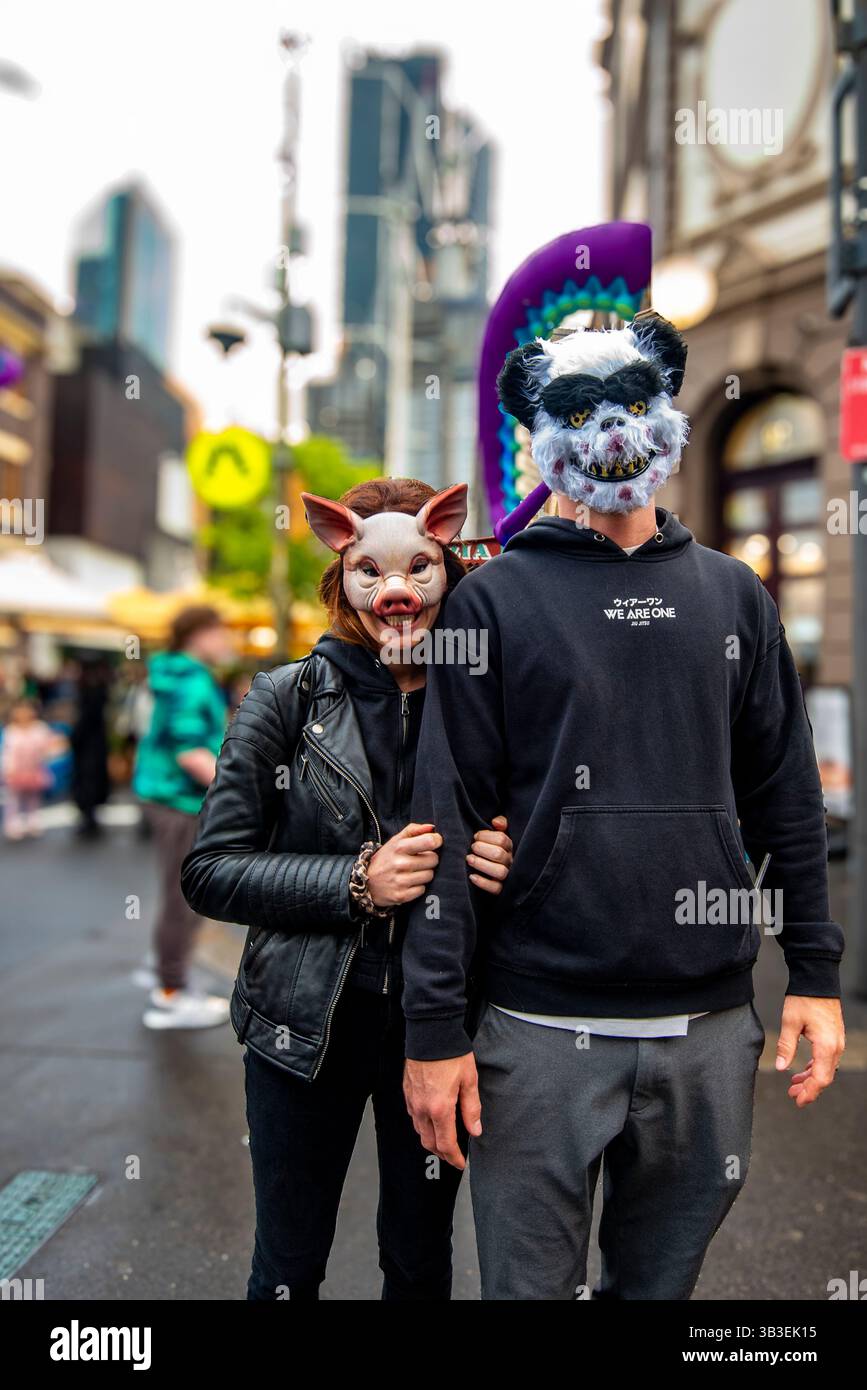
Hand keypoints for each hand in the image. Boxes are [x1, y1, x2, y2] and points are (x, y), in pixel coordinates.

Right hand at [368, 822, 440, 907]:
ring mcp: (400, 881)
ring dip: (424, 873)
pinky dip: (418, 887)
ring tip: (413, 872)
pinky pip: (422, 889)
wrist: (367, 882)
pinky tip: (409, 883)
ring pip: (429, 875)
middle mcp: (400, 864)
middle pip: (433, 859)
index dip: (436, 841)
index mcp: (399, 847)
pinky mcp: (402, 895)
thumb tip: (431, 828)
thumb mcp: (396, 840)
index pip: (429, 841)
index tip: (434, 842)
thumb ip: (414, 830)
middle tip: (419, 860)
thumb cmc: (386, 858)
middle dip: (429, 859)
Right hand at [403, 1054, 480, 1169]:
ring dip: (431, 1141)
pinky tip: (431, 1121)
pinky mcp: (407, 1092)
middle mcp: (422, 1109)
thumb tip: (475, 1131)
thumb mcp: (469, 1080)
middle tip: (453, 1156)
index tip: (460, 1163)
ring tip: (444, 1141)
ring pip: (419, 1131)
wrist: (430, 1033)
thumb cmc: (451, 1054)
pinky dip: (422, 1126)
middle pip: (429, 1143)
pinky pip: (413, 1117)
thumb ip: (471, 1109)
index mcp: (440, 1109)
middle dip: (442, 1153)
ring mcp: (412, 1101)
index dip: (454, 1158)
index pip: (446, 1144)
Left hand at [467, 814, 512, 894]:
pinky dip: (483, 882)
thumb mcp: (496, 835)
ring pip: (500, 872)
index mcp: (509, 847)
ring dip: (482, 864)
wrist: (488, 873)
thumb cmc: (490, 849)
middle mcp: (510, 861)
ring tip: (469, 859)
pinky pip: (496, 888)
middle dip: (483, 849)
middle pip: (500, 854)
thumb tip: (496, 822)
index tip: (475, 836)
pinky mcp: (501, 890)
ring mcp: (507, 876)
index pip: (502, 839)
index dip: (487, 836)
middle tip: (472, 848)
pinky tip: (471, 876)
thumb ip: (500, 824)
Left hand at [776, 996, 844, 1106]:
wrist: (818, 981)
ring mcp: (836, 1042)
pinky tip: (803, 1069)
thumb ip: (785, 1046)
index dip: (809, 1093)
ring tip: (794, 1084)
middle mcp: (835, 1046)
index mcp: (826, 1046)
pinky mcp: (833, 1037)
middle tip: (792, 1095)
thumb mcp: (790, 1022)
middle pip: (825, 1077)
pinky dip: (815, 1067)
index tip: (797, 1101)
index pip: (820, 1078)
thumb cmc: (805, 999)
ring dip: (811, 1078)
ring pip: (826, 1069)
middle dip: (809, 1089)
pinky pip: (826, 1059)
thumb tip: (780, 1066)